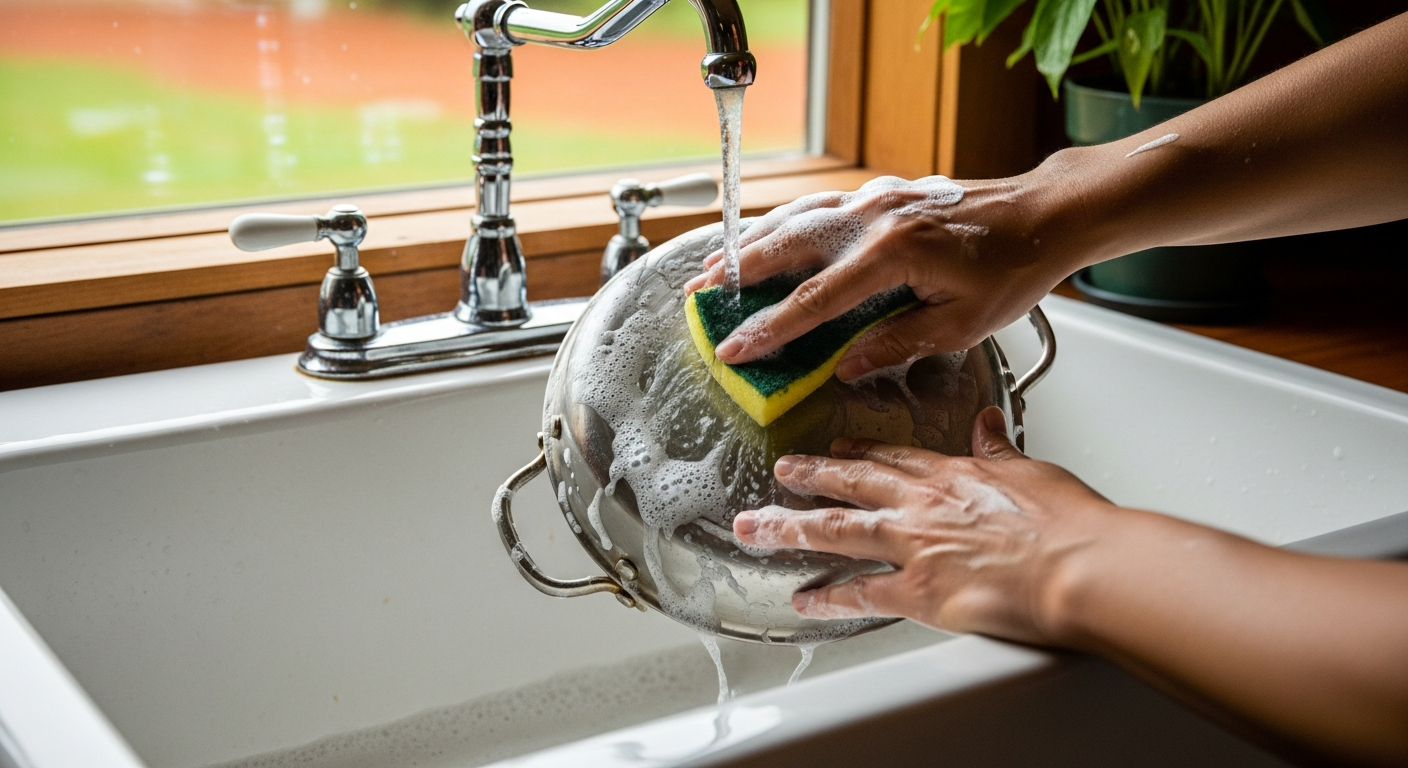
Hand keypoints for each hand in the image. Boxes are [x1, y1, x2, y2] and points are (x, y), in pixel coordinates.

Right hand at [683, 173, 1079, 380]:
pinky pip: (818, 207)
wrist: (1043, 214)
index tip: (736, 349)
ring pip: (795, 219)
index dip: (769, 330)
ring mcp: (875, 200)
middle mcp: (873, 219)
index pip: (813, 301)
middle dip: (736, 274)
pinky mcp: (882, 194)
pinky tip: (767, 236)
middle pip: (786, 246)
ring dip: (751, 243)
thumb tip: (845, 364)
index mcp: (891, 255)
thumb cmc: (1013, 266)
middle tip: (699, 296)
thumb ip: (895, 343)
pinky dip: (784, 222)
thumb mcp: (960, 324)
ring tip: (716, 266)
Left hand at [732, 406, 1118, 644]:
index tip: (841, 447)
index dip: (862, 451)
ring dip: (792, 527)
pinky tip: (803, 599)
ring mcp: (914, 546)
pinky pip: (860, 594)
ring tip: (758, 526)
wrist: (1078, 564)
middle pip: (852, 484)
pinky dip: (828, 598)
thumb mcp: (1032, 469)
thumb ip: (1001, 448)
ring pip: (837, 531)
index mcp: (953, 473)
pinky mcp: (918, 591)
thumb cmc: (1069, 523)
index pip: (895, 456)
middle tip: (780, 471)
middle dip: (810, 476)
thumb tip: (990, 424)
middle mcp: (922, 504)